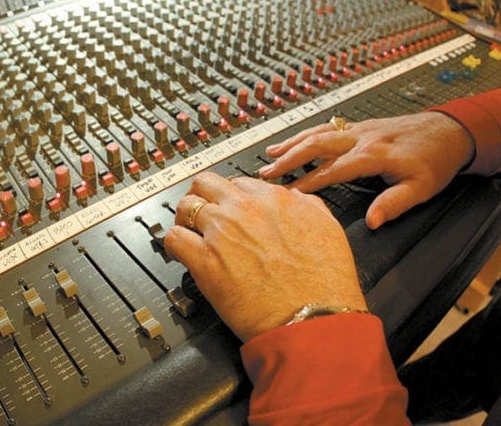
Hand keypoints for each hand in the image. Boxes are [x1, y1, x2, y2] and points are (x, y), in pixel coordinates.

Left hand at [164, 172, 365, 341]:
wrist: (313, 318)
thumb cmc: (323, 283)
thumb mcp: (328, 227)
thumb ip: (306, 205)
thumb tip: (292, 198)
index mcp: (274, 198)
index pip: (240, 183)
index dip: (232, 197)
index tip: (230, 209)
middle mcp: (244, 209)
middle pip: (206, 183)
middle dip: (202, 196)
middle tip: (203, 213)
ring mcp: (221, 232)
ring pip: (185, 206)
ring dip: (185, 218)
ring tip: (190, 233)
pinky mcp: (204, 260)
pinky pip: (173, 238)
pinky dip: (173, 243)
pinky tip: (182, 253)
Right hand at [258, 112, 474, 228]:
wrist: (450, 131)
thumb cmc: (436, 160)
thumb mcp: (421, 188)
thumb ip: (394, 204)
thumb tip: (372, 221)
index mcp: (373, 155)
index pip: (332, 170)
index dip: (308, 182)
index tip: (288, 194)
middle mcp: (362, 138)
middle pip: (316, 145)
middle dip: (288, 159)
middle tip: (266, 172)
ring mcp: (359, 129)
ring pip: (318, 133)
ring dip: (292, 143)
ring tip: (269, 153)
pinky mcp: (359, 126)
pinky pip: (326, 127)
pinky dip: (306, 133)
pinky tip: (294, 140)